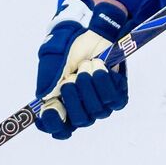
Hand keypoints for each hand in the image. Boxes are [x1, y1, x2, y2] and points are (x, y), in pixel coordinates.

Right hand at [34, 0, 128, 139]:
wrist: (92, 34)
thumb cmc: (70, 52)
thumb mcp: (53, 65)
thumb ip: (48, 84)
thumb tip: (48, 101)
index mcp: (63, 107)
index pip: (59, 130)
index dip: (54, 124)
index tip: (51, 109)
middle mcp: (83, 110)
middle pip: (81, 121)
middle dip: (74, 97)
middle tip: (70, 78)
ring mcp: (101, 105)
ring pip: (98, 110)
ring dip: (89, 83)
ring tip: (86, 65)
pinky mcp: (117, 95)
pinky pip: (113, 99)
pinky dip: (104, 80)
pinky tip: (99, 66)